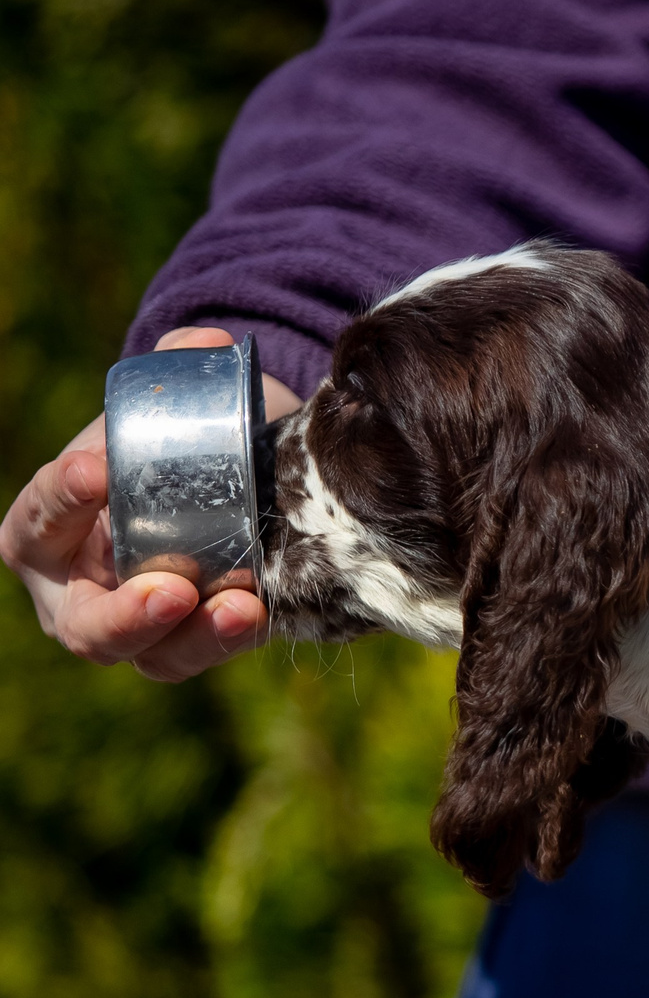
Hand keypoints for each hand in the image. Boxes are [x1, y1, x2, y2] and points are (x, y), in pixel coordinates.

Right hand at [2, 328, 301, 681]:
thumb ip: (180, 369)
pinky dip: (232, 637)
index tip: (94, 471)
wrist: (230, 482)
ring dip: (194, 636)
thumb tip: (204, 342)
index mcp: (48, 529)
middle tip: (172, 588)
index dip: (59, 499)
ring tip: (240, 606)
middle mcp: (80, 591)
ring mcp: (140, 627)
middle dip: (123, 613)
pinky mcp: (194, 643)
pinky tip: (262, 610)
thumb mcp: (171, 407)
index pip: (37, 522)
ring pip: (151, 655)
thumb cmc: (169, 446)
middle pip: (83, 625)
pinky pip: (206, 653)